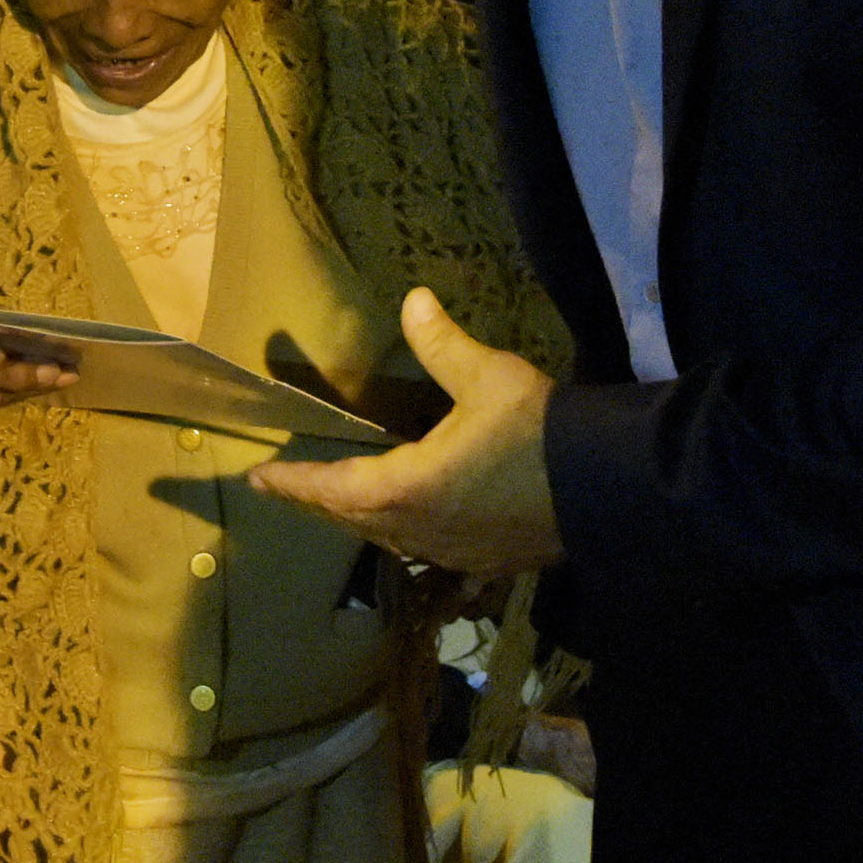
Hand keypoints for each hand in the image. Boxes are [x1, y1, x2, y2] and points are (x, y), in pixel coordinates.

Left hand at [249, 288, 562, 574]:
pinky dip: (404, 537)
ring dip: (358, 521)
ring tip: (339, 505)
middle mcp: (419, 530)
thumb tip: (413, 300)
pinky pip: (427, 553)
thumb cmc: (537, 431)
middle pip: (352, 519)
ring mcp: (452, 553)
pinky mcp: (483, 562)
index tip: (258, 479)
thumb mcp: (486, 377)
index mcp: (406, 488)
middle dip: (317, 503)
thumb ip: (442, 344)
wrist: (604, 487)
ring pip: (388, 540)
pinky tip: (413, 530)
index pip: (332, 488)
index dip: (293, 482)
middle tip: (287, 491)